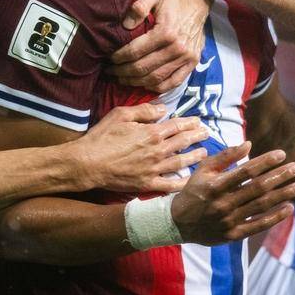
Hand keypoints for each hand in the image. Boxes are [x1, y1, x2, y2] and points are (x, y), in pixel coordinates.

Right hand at [75, 103, 209, 192]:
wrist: (88, 164)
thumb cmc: (102, 137)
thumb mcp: (121, 114)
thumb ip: (144, 110)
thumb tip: (163, 110)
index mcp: (152, 133)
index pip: (177, 126)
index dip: (189, 123)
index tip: (198, 121)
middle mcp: (157, 151)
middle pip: (182, 142)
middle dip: (197, 137)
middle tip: (206, 134)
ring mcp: (153, 169)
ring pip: (180, 162)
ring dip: (194, 157)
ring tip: (204, 153)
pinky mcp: (147, 184)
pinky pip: (169, 185)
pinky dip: (181, 183)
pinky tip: (190, 180)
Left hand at [109, 0, 211, 92]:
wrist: (198, 1)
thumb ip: (139, 6)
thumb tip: (125, 25)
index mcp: (166, 32)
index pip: (135, 51)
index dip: (118, 57)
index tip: (109, 58)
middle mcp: (177, 48)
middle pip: (143, 68)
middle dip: (123, 72)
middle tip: (110, 71)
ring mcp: (186, 58)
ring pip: (156, 79)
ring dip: (136, 82)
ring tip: (122, 79)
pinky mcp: (193, 63)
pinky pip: (173, 82)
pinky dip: (157, 88)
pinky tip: (144, 84)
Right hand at [171, 142, 294, 244]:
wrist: (178, 223)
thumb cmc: (194, 190)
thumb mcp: (204, 170)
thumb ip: (225, 156)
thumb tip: (249, 144)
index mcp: (216, 185)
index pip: (245, 171)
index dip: (265, 162)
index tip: (281, 154)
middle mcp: (223, 203)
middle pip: (257, 188)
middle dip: (279, 176)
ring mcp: (229, 220)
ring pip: (261, 206)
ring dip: (282, 195)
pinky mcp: (233, 234)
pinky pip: (258, 225)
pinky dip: (274, 217)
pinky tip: (289, 208)